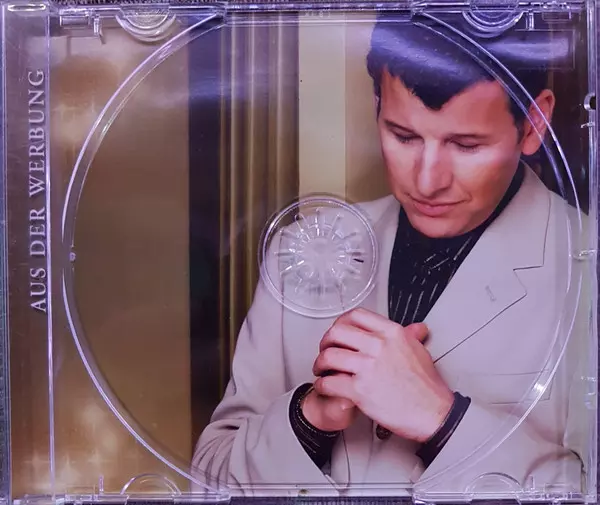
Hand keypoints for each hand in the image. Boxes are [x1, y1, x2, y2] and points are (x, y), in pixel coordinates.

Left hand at [312, 308, 453, 442]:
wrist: (433, 414)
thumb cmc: (428, 387)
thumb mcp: (421, 352)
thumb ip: (411, 336)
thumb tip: (415, 328)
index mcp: (392, 334)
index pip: (357, 316)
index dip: (341, 322)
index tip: (337, 330)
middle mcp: (379, 346)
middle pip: (337, 332)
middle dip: (325, 341)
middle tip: (325, 349)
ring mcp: (368, 368)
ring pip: (329, 356)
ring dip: (320, 363)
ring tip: (321, 370)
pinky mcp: (360, 390)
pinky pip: (330, 383)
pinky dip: (322, 385)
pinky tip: (324, 386)